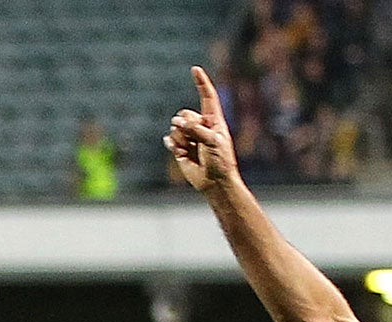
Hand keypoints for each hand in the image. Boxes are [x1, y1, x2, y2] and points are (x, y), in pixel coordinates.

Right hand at [166, 66, 239, 191]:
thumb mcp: (213, 141)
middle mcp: (201, 126)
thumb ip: (196, 129)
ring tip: (189, 150)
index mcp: (213, 120)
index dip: (201, 83)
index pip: (207, 97)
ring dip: (181, 138)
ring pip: (176, 127)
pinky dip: (172, 144)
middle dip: (185, 124)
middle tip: (193, 138)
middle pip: (185, 113)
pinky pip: (170, 139)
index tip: (195, 69)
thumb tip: (177, 122)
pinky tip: (179, 151)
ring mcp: (190, 137)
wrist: (215, 183)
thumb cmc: (221, 161)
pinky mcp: (181, 149)